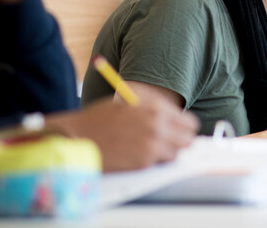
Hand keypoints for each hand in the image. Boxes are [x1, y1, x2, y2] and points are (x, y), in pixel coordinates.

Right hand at [45, 92, 197, 171]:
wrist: (78, 137)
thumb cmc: (100, 119)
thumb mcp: (130, 103)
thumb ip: (153, 109)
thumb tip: (174, 117)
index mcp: (156, 109)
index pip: (188, 122)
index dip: (183, 127)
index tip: (178, 131)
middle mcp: (158, 126)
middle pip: (188, 139)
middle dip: (180, 140)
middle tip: (170, 142)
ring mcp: (152, 145)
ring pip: (177, 153)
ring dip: (168, 152)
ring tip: (153, 148)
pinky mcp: (143, 162)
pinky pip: (159, 163)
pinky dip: (153, 161)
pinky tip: (139, 154)